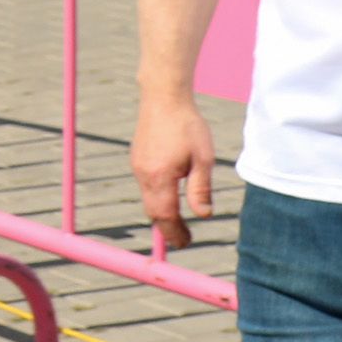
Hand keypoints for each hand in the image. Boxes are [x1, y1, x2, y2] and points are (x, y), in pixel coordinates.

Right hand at [131, 94, 216, 245]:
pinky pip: (146, 186)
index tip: (186, 243)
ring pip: (148, 199)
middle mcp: (144, 175)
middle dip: (167, 228)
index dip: (175, 232)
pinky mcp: (137, 159)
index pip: (165, 215)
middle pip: (153, 212)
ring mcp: (138, 166)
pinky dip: (157, 198)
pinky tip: (169, 197)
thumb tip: (204, 215)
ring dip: (162, 213)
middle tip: (184, 239)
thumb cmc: (187, 126)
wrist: (163, 98)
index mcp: (160, 177)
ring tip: (179, 222)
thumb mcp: (203, 159)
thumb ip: (201, 189)